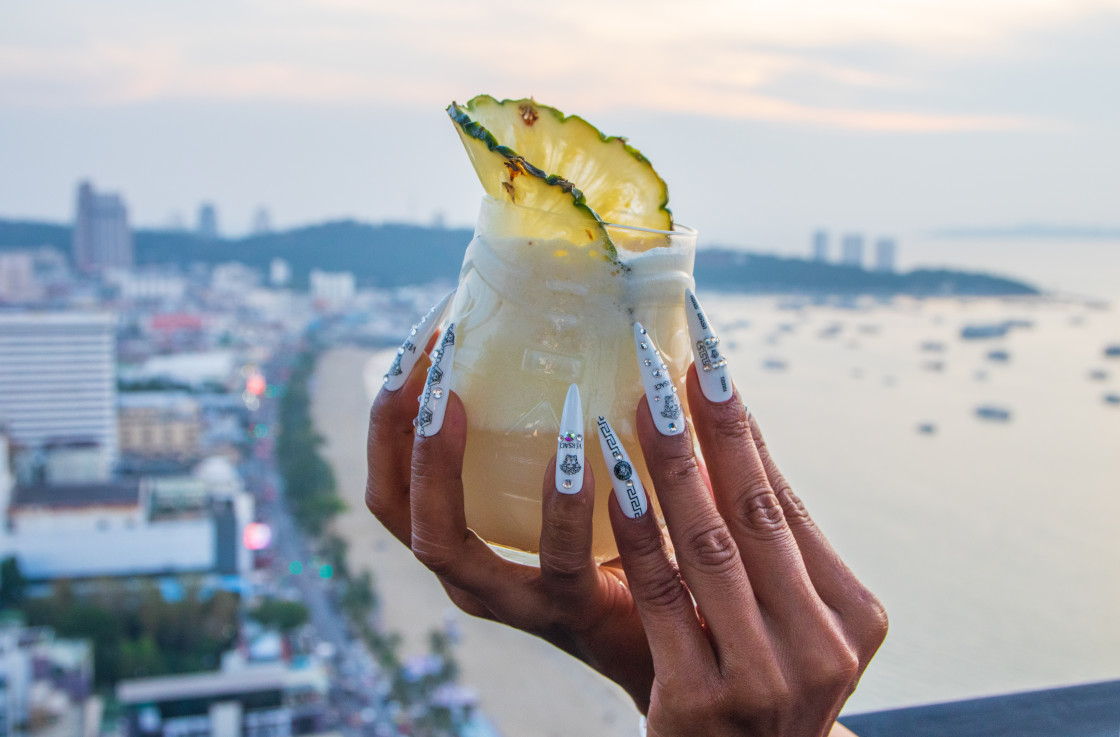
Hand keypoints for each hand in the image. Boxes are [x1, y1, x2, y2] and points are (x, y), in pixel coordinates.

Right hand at [365, 351, 655, 708]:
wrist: (690, 635)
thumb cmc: (636, 542)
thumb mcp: (589, 480)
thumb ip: (575, 420)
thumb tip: (596, 322)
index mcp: (469, 539)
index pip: (395, 478)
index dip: (391, 414)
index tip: (420, 339)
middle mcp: (473, 574)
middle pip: (394, 506)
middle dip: (392, 431)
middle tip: (420, 362)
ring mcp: (517, 598)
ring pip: (443, 541)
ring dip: (439, 463)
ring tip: (454, 400)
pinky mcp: (576, 609)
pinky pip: (556, 558)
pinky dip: (559, 502)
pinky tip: (574, 452)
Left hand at [608, 367, 887, 736]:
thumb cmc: (757, 681)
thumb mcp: (784, 619)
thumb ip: (766, 545)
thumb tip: (719, 431)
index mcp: (852, 615)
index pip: (785, 503)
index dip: (744, 430)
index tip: (710, 364)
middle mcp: (821, 647)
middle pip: (753, 513)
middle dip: (710, 429)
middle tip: (671, 361)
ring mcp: (764, 679)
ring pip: (710, 548)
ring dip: (672, 468)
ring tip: (639, 404)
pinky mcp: (701, 702)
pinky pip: (664, 598)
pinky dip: (638, 535)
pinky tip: (613, 481)